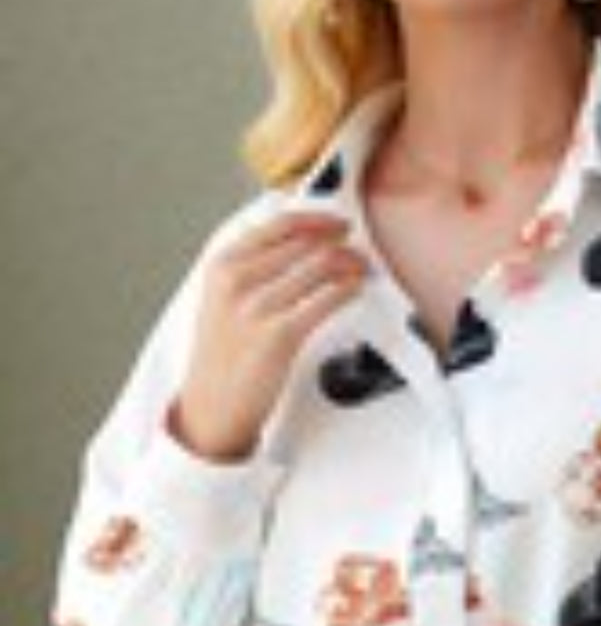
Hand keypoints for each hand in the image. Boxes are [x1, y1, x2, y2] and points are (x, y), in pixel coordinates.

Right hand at [169, 209, 370, 462]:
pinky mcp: (280, 335)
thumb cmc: (223, 357)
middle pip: (304, 242)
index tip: (336, 222)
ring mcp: (257, 307)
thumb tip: (298, 243)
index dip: (316, 219)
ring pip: (320, 266)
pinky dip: (348, 289)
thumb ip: (251, 269)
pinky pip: (326, 300)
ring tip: (361, 269)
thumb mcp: (222, 299)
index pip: (278, 224)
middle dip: (339, 242)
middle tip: (357, 250)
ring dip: (350, 264)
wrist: (212, 406)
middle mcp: (236, 280)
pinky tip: (355, 290)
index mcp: (222, 265)